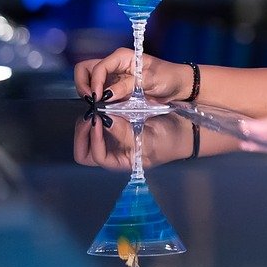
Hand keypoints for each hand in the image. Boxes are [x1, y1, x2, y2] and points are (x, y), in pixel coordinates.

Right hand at [73, 49, 189, 102]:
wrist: (178, 86)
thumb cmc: (168, 77)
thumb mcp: (150, 80)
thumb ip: (127, 86)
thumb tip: (107, 94)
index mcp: (122, 57)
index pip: (99, 67)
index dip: (95, 82)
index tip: (98, 97)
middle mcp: (115, 65)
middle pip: (86, 69)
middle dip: (84, 84)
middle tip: (91, 100)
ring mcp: (114, 77)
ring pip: (90, 80)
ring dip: (89, 92)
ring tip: (96, 105)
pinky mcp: (116, 89)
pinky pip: (100, 92)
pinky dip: (97, 99)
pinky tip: (102, 108)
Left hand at [73, 110, 236, 169]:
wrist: (184, 131)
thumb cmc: (169, 141)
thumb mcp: (149, 139)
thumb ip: (126, 132)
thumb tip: (105, 120)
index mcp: (119, 162)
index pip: (95, 156)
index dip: (94, 139)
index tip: (98, 121)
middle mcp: (112, 153)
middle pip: (84, 151)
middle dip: (82, 133)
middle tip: (90, 115)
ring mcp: (112, 141)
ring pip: (87, 137)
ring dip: (87, 123)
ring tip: (95, 109)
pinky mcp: (115, 127)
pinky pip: (97, 124)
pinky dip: (95, 115)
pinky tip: (102, 105)